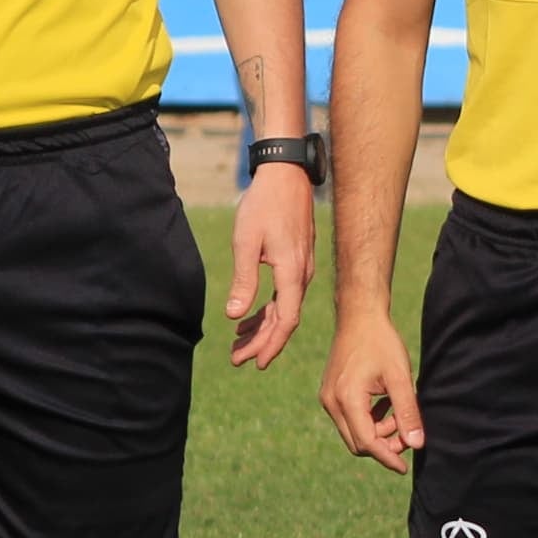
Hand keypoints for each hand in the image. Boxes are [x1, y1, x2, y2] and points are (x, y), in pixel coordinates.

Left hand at [224, 161, 316, 369]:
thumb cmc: (263, 205)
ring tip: (238, 342)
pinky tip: (249, 315)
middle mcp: (302, 274)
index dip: (271, 344)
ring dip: (263, 327)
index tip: (254, 362)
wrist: (285, 175)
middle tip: (238, 359)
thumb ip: (244, 280)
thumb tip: (235, 315)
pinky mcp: (297, 260)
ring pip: (285, 307)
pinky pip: (285, 294)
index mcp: (292, 272)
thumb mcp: (246, 242)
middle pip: (286, 318)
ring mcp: (302, 267)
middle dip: (263, 342)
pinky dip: (268, 309)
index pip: (287, 319)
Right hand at [321, 302, 424, 471]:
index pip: (367, 442)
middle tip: (409, 433)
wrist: (359, 317)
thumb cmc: (382, 342)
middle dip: (384, 445)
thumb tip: (416, 444)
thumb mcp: (400, 377)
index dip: (387, 457)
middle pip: (357, 442)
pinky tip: (387, 407)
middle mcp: (331, 403)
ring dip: (378, 432)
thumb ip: (407, 412)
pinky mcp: (331, 394)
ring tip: (400, 413)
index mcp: (346, 399)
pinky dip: (369, 421)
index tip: (405, 467)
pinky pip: (349, 420)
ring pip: (353, 432)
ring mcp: (328, 399)